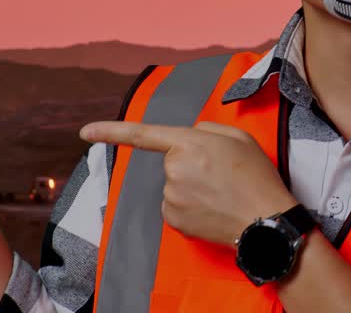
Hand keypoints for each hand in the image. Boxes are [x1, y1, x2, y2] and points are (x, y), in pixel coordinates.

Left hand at [80, 120, 297, 246]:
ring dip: (191, 186)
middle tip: (222, 173)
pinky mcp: (173, 219)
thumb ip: (207, 129)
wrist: (265, 221)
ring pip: (174, 184)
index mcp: (189, 143)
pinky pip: (175, 205)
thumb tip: (190, 135)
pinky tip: (211, 208)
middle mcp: (174, 169)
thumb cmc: (256, 176)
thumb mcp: (239, 137)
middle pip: (172, 160)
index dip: (110, 131)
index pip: (142, 134)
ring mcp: (171, 196)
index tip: (85, 132)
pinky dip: (190, 205)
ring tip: (221, 192)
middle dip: (191, 163)